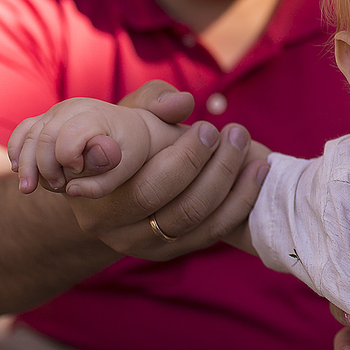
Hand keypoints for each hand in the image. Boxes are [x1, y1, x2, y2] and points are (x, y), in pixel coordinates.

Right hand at [9, 98, 156, 196]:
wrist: (130, 129)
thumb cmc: (130, 151)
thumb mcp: (126, 169)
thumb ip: (102, 184)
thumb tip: (71, 190)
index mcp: (96, 115)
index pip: (69, 136)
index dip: (68, 160)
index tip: (79, 172)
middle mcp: (74, 107)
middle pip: (44, 136)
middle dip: (43, 167)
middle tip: (57, 187)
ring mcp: (58, 110)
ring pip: (29, 134)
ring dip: (24, 164)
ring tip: (28, 189)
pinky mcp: (47, 117)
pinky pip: (24, 130)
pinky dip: (16, 149)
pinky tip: (16, 169)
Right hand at [53, 81, 261, 260]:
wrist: (107, 175)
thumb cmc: (118, 132)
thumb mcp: (126, 110)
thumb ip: (152, 100)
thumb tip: (181, 103)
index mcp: (93, 193)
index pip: (144, 189)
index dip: (184, 160)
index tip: (207, 128)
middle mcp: (112, 227)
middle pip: (179, 208)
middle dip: (216, 167)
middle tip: (233, 132)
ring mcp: (141, 244)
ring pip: (199, 221)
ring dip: (231, 182)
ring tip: (246, 144)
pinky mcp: (167, 250)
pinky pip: (212, 232)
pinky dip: (239, 201)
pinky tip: (256, 169)